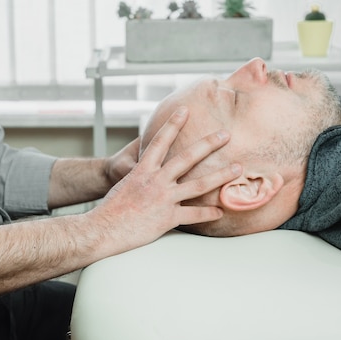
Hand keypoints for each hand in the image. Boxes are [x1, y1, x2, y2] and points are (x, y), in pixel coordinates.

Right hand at [96, 107, 241, 249]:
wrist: (103, 229)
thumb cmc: (110, 209)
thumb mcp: (124, 185)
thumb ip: (140, 177)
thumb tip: (149, 171)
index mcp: (142, 170)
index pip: (160, 141)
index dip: (173, 124)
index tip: (185, 110)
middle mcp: (156, 181)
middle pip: (187, 158)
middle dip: (208, 144)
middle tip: (225, 134)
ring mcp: (163, 199)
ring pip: (198, 185)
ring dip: (220, 176)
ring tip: (237, 169)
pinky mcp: (167, 219)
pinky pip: (193, 215)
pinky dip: (208, 213)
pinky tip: (220, 212)